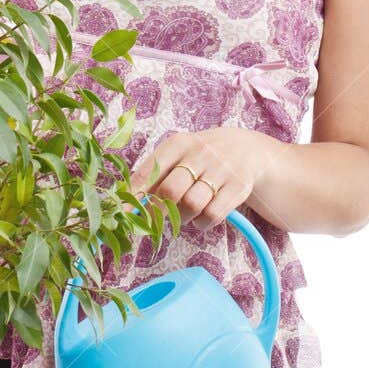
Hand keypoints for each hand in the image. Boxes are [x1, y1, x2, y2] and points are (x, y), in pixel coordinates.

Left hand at [129, 126, 272, 225]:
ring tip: (184, 213)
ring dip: (182, 217)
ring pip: (191, 205)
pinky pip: (212, 215)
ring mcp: (221, 170)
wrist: (246, 149)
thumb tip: (127, 204)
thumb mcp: (179, 155)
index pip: (150, 170)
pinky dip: (201, 223)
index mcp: (178, 143)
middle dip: (158, 210)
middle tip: (156, 217)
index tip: (122, 214)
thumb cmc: (200, 157)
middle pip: (170, 191)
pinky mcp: (238, 187)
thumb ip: (155, 176)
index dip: (134, 195)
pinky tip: (201, 217)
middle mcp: (200, 153)